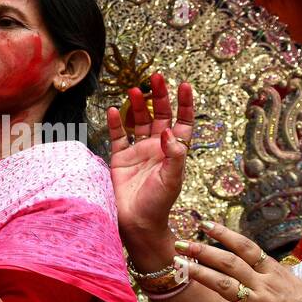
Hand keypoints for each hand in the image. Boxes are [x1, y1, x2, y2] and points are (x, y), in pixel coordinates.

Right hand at [108, 74, 193, 239]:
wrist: (137, 224)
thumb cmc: (158, 205)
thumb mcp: (172, 180)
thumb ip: (174, 155)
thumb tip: (169, 131)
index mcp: (173, 152)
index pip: (183, 122)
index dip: (185, 104)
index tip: (184, 86)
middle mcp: (157, 148)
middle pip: (160, 116)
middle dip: (160, 96)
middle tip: (156, 77)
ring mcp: (138, 153)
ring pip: (140, 122)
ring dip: (138, 105)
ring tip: (135, 89)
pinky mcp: (120, 160)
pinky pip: (118, 137)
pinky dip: (117, 123)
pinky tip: (115, 110)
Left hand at [175, 221, 301, 301]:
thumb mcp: (295, 285)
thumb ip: (274, 274)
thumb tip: (260, 263)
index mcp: (274, 273)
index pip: (246, 247)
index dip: (224, 234)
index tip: (205, 224)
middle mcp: (264, 286)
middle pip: (229, 262)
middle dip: (202, 250)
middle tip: (181, 243)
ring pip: (223, 285)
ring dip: (199, 274)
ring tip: (179, 266)